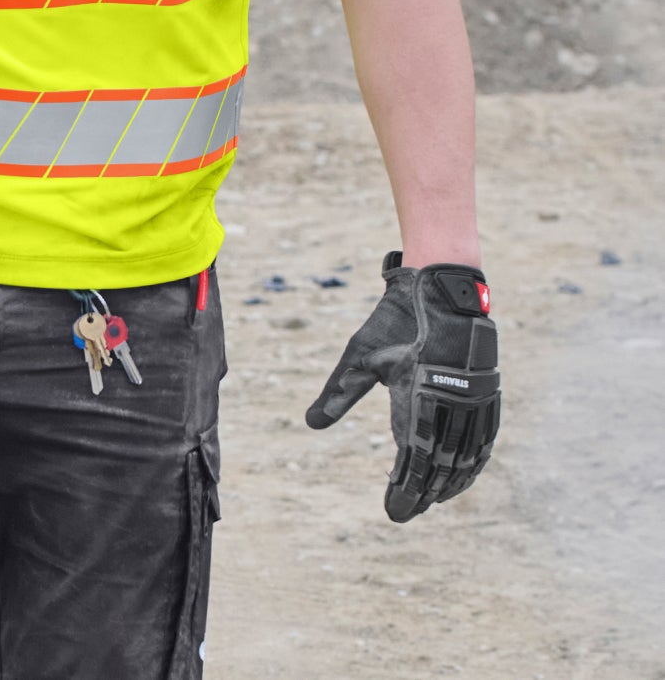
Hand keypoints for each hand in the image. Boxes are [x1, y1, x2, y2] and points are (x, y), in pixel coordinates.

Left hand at [306, 251, 499, 521]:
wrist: (441, 286)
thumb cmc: (395, 320)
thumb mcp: (361, 355)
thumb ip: (339, 393)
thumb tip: (310, 423)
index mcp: (418, 397)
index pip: (413, 460)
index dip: (405, 490)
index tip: (393, 511)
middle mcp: (451, 402)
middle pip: (440, 465)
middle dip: (423, 493)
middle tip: (406, 511)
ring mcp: (474, 398)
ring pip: (466, 456)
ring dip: (449, 483)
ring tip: (432, 500)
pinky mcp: (488, 391)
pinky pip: (485, 439)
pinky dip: (474, 463)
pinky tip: (464, 475)